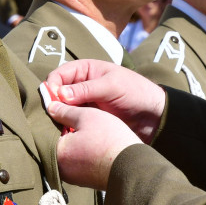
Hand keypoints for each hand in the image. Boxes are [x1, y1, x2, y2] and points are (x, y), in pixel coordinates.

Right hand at [43, 59, 165, 143]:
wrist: (153, 115)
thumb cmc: (135, 92)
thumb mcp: (112, 86)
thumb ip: (86, 89)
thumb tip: (60, 94)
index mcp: (85, 70)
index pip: (59, 75)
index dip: (52, 86)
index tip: (53, 100)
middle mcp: (80, 86)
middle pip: (56, 93)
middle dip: (52, 104)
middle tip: (53, 117)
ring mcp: (83, 103)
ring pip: (61, 109)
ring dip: (58, 117)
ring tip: (59, 127)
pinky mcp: (87, 119)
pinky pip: (70, 121)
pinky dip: (66, 127)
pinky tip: (67, 134)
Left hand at [45, 99, 141, 189]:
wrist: (132, 167)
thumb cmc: (109, 139)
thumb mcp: (86, 116)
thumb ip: (65, 111)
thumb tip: (50, 107)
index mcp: (55, 153)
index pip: (46, 131)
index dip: (55, 117)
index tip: (62, 108)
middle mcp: (60, 169)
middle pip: (57, 144)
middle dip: (65, 131)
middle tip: (76, 118)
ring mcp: (72, 177)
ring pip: (68, 154)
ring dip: (75, 143)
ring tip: (88, 131)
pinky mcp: (85, 181)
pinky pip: (78, 163)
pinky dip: (83, 153)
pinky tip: (94, 144)